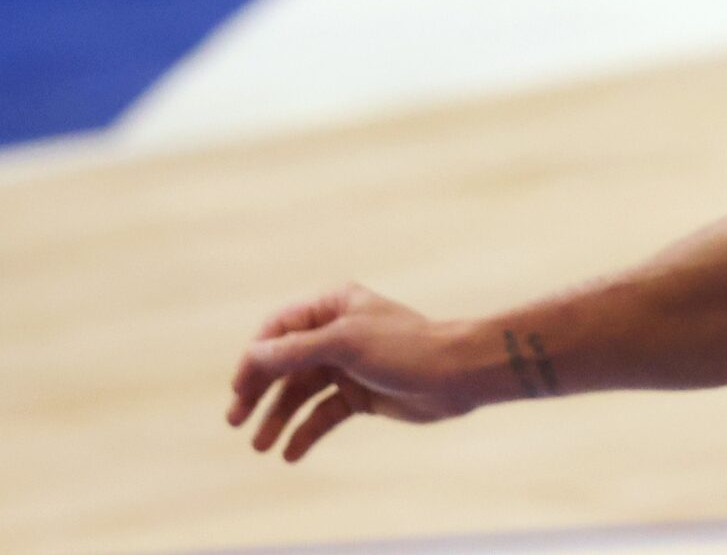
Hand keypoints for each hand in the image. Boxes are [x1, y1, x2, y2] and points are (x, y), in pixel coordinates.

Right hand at [225, 285, 486, 462]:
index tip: (239, 387)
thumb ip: (296, 350)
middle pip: (284, 363)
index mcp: (333, 306)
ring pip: (300, 392)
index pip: (278, 328)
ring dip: (278, 418)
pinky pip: (322, 413)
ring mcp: (347, 365)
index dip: (255, 357)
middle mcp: (337, 332)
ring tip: (261, 446)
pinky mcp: (359, 394)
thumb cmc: (405, 348)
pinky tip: (291, 453)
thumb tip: (252, 354)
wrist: (458, 373)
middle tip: (236, 420)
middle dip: (258, 391)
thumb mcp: (345, 344)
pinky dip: (306, 432)